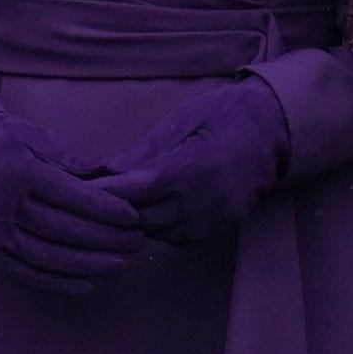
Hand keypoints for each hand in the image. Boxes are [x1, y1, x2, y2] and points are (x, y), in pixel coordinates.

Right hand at [0, 112, 142, 295]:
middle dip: (104, 240)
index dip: (104, 209)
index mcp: (21, 172)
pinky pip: (27, 275)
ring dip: (87, 266)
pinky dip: (58, 285)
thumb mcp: (41, 137)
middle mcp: (6, 206)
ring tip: (121, 265)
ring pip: (47, 258)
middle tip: (136, 242)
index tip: (133, 216)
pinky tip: (87, 284)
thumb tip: (115, 175)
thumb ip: (76, 158)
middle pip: (61, 230)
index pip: (68, 196)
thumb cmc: (12, 144)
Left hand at [103, 77, 289, 245]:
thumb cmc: (224, 114)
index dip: (106, 191)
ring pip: (157, 233)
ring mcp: (214, 221)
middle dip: (115, 208)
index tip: (79, 188)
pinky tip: (150, 209)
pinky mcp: (219, 231)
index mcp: (194, 167)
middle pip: (143, 218)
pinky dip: (159, 227)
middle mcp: (204, 201)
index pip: (138, 189)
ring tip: (116, 202)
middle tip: (89, 196)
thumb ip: (146, 149)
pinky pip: (177, 239)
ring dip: (136, 219)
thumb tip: (105, 170)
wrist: (273, 131)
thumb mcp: (184, 118)